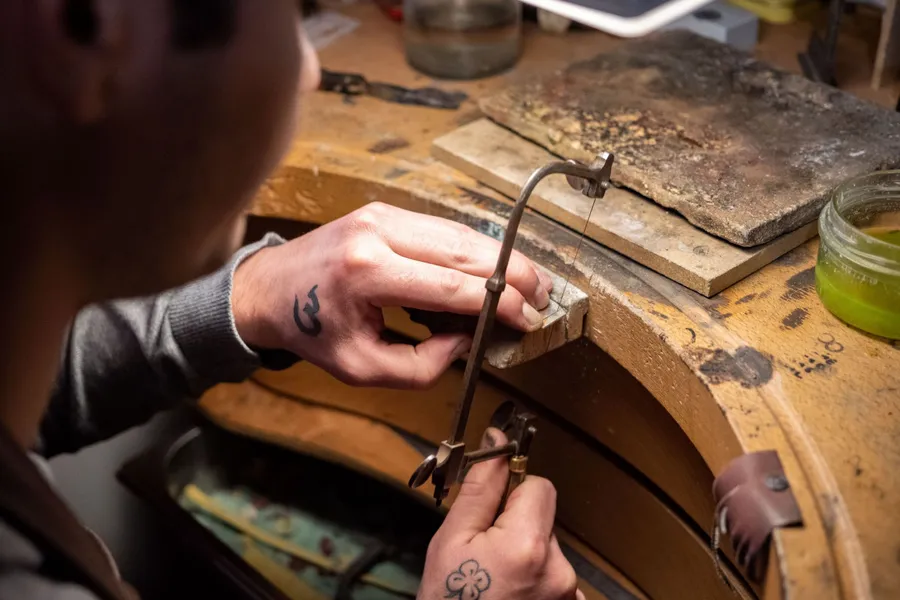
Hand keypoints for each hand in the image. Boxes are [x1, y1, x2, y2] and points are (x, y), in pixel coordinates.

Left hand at [232, 202, 551, 387]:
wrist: (269, 289)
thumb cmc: (312, 333)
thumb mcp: (362, 368)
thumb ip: (422, 366)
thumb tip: (468, 340)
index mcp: (367, 274)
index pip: (451, 287)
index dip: (497, 304)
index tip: (528, 319)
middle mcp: (377, 234)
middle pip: (463, 250)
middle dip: (512, 273)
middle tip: (544, 295)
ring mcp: (381, 215)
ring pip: (458, 232)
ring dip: (500, 257)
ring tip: (531, 281)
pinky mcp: (386, 211)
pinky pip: (442, 228)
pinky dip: (474, 249)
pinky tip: (496, 267)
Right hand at [419, 428, 582, 599]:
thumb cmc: (447, 599)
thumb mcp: (451, 541)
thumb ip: (480, 490)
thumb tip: (498, 441)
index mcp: (528, 545)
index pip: (540, 486)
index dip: (513, 492)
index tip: (490, 513)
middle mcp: (560, 569)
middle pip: (544, 519)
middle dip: (517, 526)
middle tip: (484, 553)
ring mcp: (568, 594)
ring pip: (549, 548)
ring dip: (527, 555)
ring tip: (495, 580)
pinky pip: (556, 577)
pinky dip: (537, 580)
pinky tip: (511, 596)